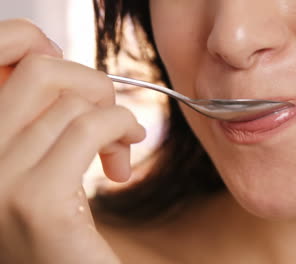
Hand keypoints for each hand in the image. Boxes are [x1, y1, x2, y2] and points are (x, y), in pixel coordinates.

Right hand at [0, 19, 145, 263]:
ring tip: (123, 149)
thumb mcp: (34, 166)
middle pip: (39, 71)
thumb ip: (35, 121)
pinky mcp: (38, 199)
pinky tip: (124, 159)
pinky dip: (121, 128)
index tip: (75, 83)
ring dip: (116, 118)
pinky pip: (91, 127)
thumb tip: (60, 68)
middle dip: (92, 86)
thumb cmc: (56, 232)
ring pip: (74, 101)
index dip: (37, 48)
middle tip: (112, 122)